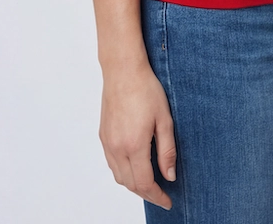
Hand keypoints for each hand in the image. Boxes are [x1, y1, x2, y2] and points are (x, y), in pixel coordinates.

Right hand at [99, 61, 177, 209]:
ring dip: (134, 184)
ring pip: (119, 176)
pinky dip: (123, 172)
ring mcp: (107, 143)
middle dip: (147, 193)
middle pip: (130, 184)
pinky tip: (135, 166)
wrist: (123, 70)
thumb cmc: (146, 89)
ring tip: (150, 183)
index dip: (157, 196)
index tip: (168, 201)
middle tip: (162, 194)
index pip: (145, 183)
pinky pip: (112, 164)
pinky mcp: (103, 136)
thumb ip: (167, 150)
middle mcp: (117, 148)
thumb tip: (169, 176)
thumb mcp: (164, 119)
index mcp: (134, 145)